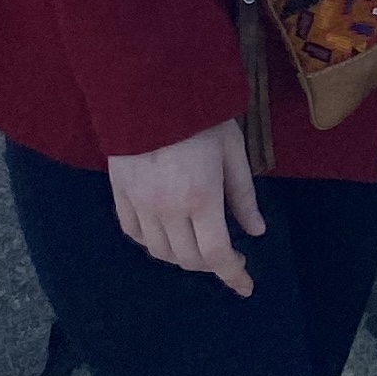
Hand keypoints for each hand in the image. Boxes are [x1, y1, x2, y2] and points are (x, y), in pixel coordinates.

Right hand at [108, 119, 265, 296]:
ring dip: (183, 256)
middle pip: (187, 258)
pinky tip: (167, 235)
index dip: (232, 276)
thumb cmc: (201, 115)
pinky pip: (135, 234)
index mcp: (201, 198)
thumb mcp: (232, 149)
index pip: (217, 254)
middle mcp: (167, 210)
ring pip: (160, 251)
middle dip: (211, 265)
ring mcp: (140, 205)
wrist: (151, 89)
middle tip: (229, 256)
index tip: (245, 286)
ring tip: (201, 244)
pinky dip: (153, 242)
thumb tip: (256, 232)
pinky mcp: (120, 194)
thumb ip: (242, 194)